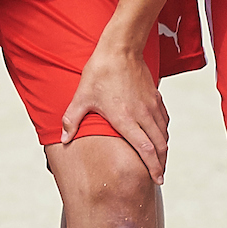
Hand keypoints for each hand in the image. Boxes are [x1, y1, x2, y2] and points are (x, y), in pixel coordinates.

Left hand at [62, 32, 169, 181]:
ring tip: (160, 161)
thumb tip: (63, 138)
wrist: (120, 48)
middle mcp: (142, 115)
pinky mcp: (155, 97)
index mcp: (125, 119)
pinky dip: (163, 133)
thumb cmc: (100, 72)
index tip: (157, 179)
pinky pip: (164, 121)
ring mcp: (151, 106)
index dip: (153, 167)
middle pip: (159, 146)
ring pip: (163, 134)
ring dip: (163, 150)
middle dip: (161, 164)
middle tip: (159, 177)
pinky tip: (159, 137)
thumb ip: (72, 120)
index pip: (145, 149)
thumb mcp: (82, 97)